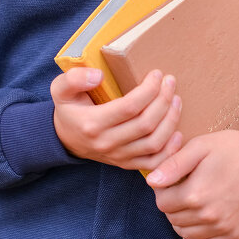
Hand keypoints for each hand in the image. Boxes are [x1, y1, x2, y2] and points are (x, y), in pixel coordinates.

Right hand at [51, 67, 183, 171]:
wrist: (65, 139)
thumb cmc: (68, 109)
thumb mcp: (60, 89)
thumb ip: (74, 79)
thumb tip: (98, 76)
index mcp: (92, 123)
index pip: (129, 107)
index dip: (148, 90)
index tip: (157, 74)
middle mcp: (107, 143)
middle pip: (146, 124)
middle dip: (164, 100)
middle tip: (170, 82)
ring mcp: (118, 157)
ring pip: (154, 143)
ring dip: (171, 120)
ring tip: (176, 99)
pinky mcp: (127, 164)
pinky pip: (154, 162)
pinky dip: (170, 149)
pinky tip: (178, 131)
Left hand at [145, 128, 238, 238]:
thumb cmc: (234, 148)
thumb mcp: (200, 146)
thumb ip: (173, 164)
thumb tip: (152, 182)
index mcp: (196, 194)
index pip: (162, 202)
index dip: (162, 190)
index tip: (172, 179)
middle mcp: (208, 216)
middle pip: (173, 218)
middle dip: (172, 203)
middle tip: (182, 187)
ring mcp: (223, 228)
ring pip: (186, 233)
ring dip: (183, 219)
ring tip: (191, 201)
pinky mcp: (236, 234)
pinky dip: (197, 237)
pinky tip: (199, 221)